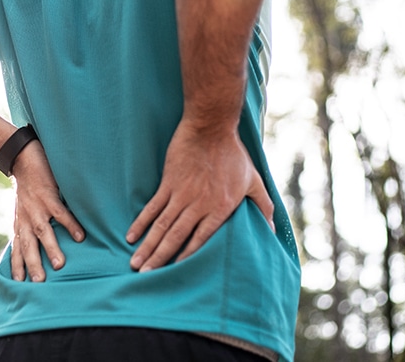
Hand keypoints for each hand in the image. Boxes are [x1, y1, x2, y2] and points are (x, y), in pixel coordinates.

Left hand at [9, 140, 83, 280]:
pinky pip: (60, 214)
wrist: (22, 158)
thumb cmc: (27, 186)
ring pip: (43, 232)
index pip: (17, 249)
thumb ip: (29, 225)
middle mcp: (27, 219)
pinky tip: (80, 237)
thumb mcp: (23, 209)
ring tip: (60, 265)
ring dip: (51, 249)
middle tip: (40, 283)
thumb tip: (38, 244)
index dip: (17, 265)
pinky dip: (70, 225)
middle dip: (33, 264)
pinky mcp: (48, 196)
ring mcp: (37, 208)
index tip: (19, 284)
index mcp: (21, 223)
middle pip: (29, 246)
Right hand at [126, 119, 273, 271]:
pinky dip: (141, 222)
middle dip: (160, 258)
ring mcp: (180, 194)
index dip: (187, 257)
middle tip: (146, 276)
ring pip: (161, 226)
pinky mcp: (168, 183)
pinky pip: (152, 207)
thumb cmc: (234, 154)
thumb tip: (272, 230)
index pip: (201, 240)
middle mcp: (198, 205)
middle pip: (176, 237)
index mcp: (219, 208)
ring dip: (148, 246)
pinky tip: (131, 236)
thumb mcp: (254, 180)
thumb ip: (263, 206)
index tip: (175, 273)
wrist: (211, 128)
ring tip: (136, 263)